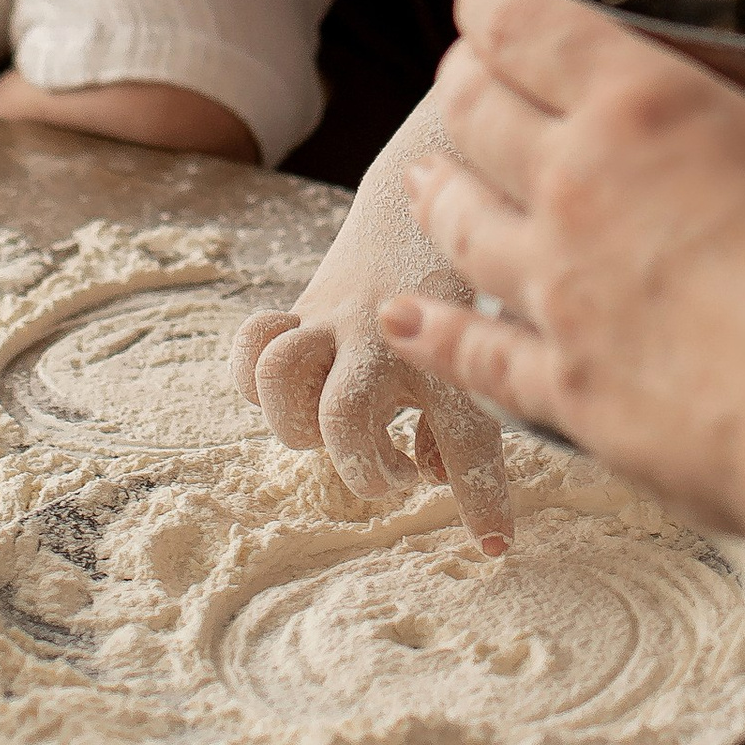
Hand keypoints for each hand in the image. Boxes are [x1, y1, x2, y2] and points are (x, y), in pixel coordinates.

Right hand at [234, 138, 512, 547]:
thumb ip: (464, 430)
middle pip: (341, 419)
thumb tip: (436, 488)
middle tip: (394, 474)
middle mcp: (384, 338)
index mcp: (447, 354)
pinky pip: (253, 346)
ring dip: (296, 422)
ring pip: (279, 375)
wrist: (427, 199)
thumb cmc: (463, 295)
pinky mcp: (304, 310)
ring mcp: (336, 320)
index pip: (469, 441)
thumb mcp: (482, 357)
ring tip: (333, 431)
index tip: (492, 545)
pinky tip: (295, 392)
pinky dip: (256, 378)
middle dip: (361, 468)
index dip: (481, 503)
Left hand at [381, 0, 744, 543]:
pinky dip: (434, 332)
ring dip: (440, 186)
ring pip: (460, 218)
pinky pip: (474, 350)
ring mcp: (559, 291)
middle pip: (476, 110)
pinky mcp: (567, 387)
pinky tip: (407, 322)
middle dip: (466, 82)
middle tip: (471, 77)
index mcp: (650, 107)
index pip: (527, 23)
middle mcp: (579, 185)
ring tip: (430, 173)